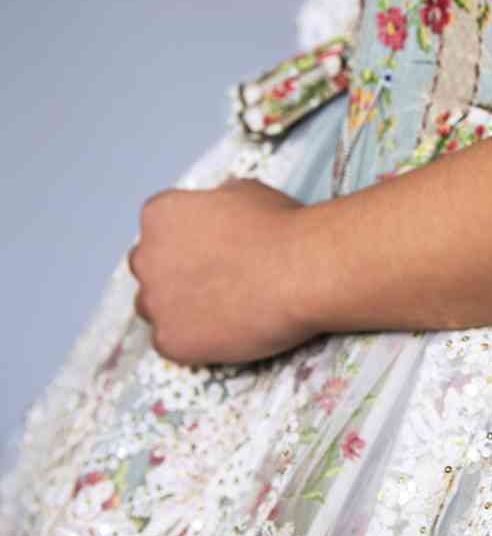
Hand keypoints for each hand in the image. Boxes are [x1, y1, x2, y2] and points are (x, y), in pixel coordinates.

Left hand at [130, 177, 318, 365]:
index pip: (160, 227)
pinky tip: (229, 330)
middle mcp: (145, 258)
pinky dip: (196, 340)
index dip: (189, 239)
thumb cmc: (280, 226)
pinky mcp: (169, 341)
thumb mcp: (245, 192)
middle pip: (150, 268)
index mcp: (161, 215)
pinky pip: (173, 343)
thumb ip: (216, 205)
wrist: (302, 271)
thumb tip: (219, 217)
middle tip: (219, 279)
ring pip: (157, 308)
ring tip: (225, 309)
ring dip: (181, 308)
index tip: (214, 248)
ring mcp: (154, 303)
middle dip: (177, 273)